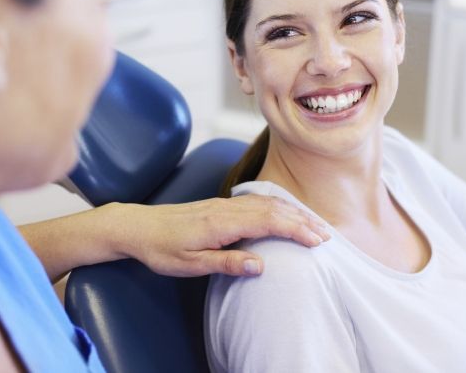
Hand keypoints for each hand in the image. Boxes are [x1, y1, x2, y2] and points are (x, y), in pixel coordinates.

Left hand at [103, 195, 330, 276]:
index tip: (317, 241)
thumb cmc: (161, 249)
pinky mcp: (221, 205)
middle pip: (274, 208)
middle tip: (327, 235)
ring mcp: (224, 204)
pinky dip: (278, 206)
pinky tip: (285, 211)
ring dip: (293, 211)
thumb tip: (261, 265)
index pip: (269, 221)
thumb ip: (225, 263)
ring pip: (267, 202)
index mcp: (221, 223)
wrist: (138, 226)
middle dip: (303, 220)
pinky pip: (256, 201)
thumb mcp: (189, 264)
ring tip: (314, 224)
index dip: (296, 230)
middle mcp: (226, 208)